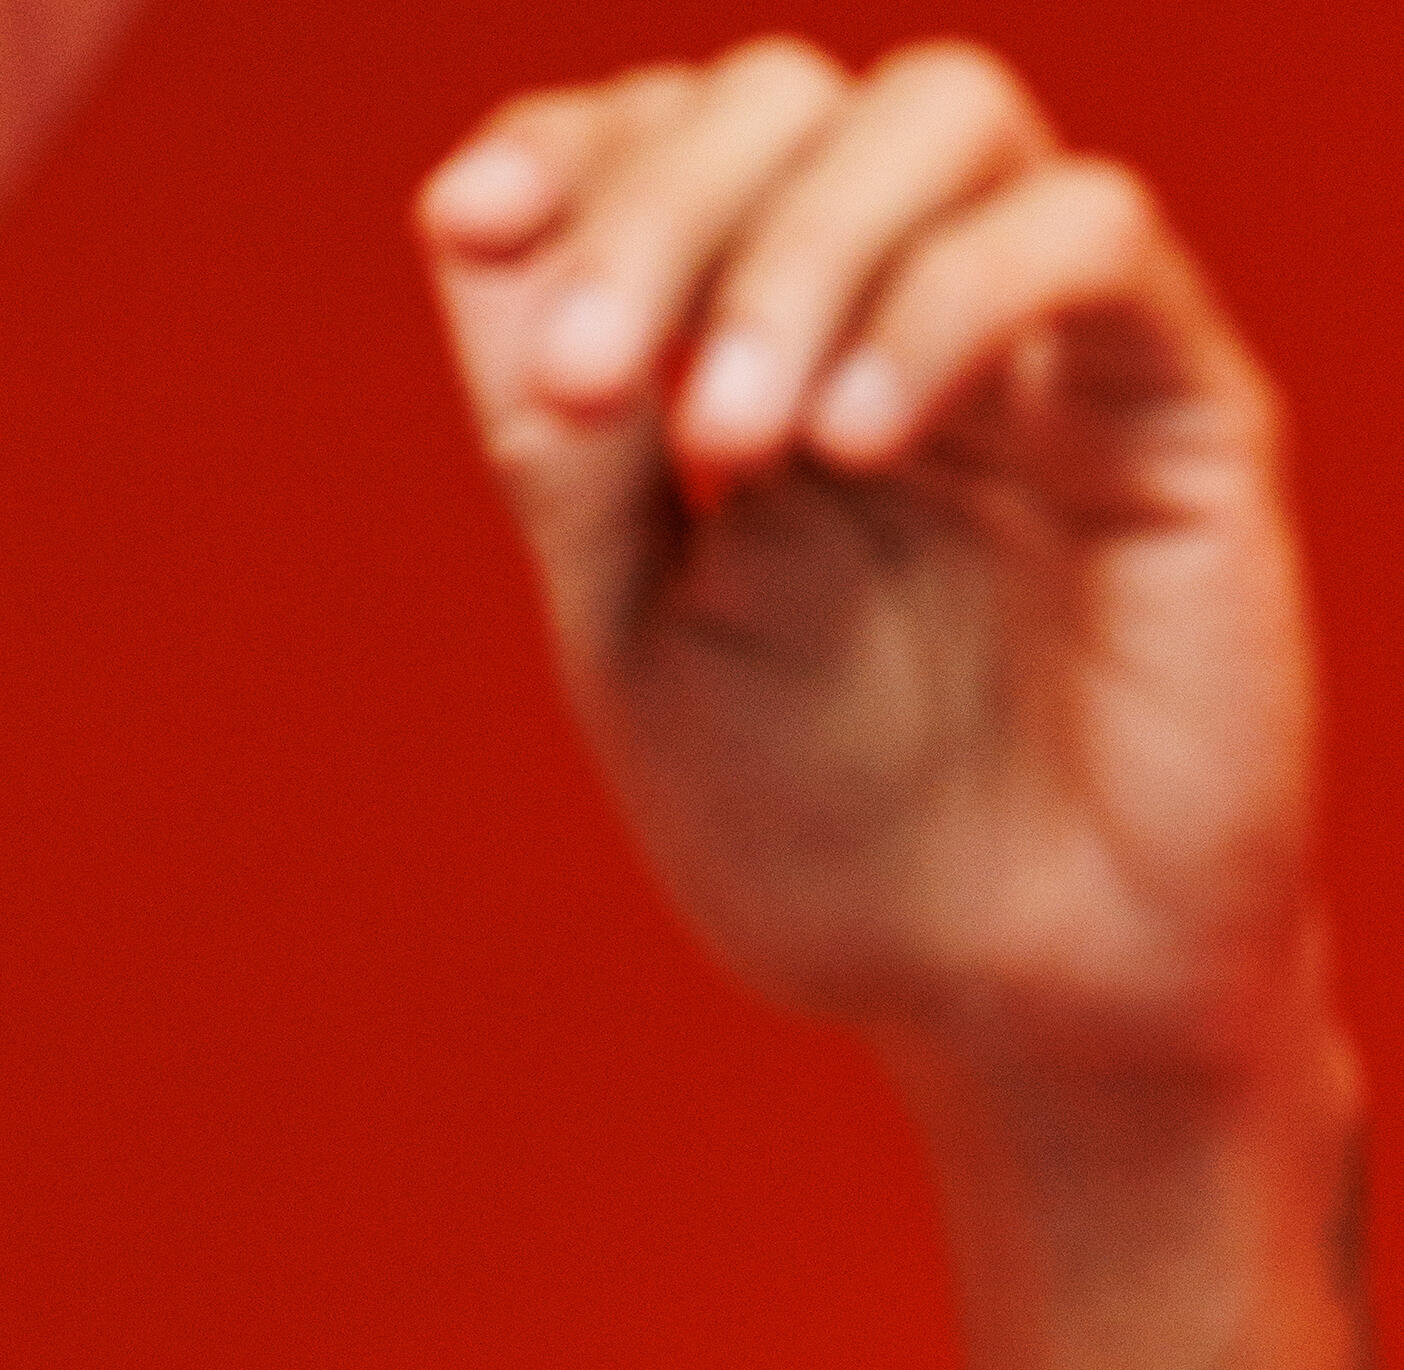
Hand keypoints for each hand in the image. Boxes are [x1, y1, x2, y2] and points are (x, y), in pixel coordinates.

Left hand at [418, 43, 1319, 1094]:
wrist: (1003, 992)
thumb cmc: (818, 836)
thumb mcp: (633, 644)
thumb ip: (564, 454)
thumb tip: (475, 233)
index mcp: (739, 365)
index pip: (655, 152)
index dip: (561, 151)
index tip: (472, 220)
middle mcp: (885, 316)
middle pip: (776, 103)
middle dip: (658, 215)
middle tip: (589, 387)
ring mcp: (1035, 344)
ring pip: (939, 114)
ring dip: (796, 252)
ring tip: (730, 445)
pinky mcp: (1173, 398)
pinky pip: (1089, 235)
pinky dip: (949, 304)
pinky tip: (857, 445)